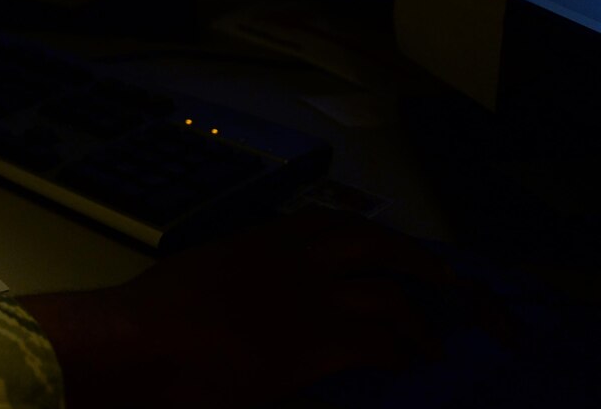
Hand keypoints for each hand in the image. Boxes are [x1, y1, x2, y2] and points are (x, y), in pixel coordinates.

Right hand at [20, 210, 492, 408]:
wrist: (138, 343)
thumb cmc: (157, 320)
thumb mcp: (209, 283)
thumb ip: (251, 285)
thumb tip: (278, 310)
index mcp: (268, 239)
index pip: (343, 230)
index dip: (385, 248)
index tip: (409, 264)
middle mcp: (297, 256)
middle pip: (384, 249)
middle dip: (429, 270)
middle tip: (462, 293)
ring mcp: (310, 295)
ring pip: (393, 300)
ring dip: (420, 327)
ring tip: (432, 349)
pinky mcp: (317, 339)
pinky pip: (383, 345)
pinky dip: (403, 357)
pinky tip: (410, 370)